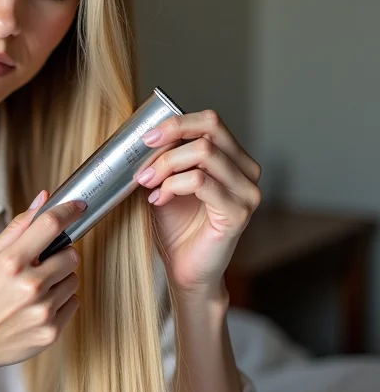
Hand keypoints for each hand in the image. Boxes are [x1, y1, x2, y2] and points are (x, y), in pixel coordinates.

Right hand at [0, 192, 83, 382]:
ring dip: (60, 280)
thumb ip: (17, 228)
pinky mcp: (51, 332)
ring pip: (74, 280)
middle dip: (60, 255)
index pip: (51, 225)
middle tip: (41, 264)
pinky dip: (61, 302)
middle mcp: (29, 286)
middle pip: (71, 255)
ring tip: (34, 289)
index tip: (77, 206)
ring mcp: (42, 312)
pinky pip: (74, 303)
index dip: (69, 211)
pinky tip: (37, 307)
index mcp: (10, 263)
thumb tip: (42, 199)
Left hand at [136, 110, 261, 301]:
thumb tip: (146, 133)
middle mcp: (247, 171)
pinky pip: (200, 182)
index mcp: (234, 159)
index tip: (147, 137)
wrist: (184, 269)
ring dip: (166, 165)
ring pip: (203, 153)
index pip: (211, 122)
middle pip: (210, 129)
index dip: (176, 123)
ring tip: (148, 184)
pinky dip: (172, 186)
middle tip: (145, 156)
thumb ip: (166, 157)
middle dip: (170, 138)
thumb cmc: (176, 227)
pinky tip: (158, 200)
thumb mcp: (167, 182)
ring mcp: (247, 192)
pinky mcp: (238, 213)